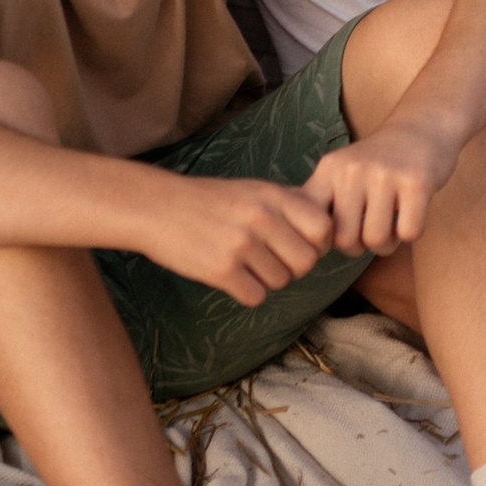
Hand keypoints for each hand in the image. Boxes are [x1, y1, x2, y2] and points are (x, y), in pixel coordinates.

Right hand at [144, 173, 338, 306]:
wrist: (158, 207)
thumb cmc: (210, 200)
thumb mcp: (254, 189)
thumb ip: (289, 204)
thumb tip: (327, 224)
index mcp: (274, 196)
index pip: (323, 229)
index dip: (316, 244)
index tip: (299, 246)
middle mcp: (262, 218)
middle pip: (306, 263)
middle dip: (293, 268)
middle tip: (271, 261)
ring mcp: (242, 244)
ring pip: (281, 282)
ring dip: (266, 280)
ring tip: (244, 263)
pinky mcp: (221, 270)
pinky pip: (256, 296)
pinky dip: (246, 292)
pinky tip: (231, 276)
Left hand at [305, 123, 455, 258]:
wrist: (422, 127)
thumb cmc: (377, 163)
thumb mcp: (341, 171)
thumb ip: (318, 201)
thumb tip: (298, 241)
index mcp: (329, 169)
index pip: (312, 224)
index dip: (324, 243)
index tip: (338, 237)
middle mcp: (352, 170)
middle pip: (346, 241)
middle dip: (361, 246)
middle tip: (370, 228)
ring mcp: (384, 175)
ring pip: (377, 240)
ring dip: (387, 243)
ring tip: (391, 223)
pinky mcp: (416, 182)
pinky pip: (408, 233)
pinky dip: (410, 233)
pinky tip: (411, 214)